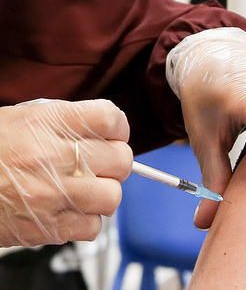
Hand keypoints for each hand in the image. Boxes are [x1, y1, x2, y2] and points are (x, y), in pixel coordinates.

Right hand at [0, 99, 132, 246]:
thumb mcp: (23, 119)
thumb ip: (68, 122)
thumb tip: (106, 132)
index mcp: (47, 123)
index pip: (111, 119)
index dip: (119, 128)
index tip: (115, 135)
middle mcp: (52, 156)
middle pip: (121, 159)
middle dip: (116, 163)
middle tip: (102, 166)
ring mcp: (52, 193)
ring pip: (113, 196)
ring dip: (105, 194)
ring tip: (88, 191)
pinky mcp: (48, 226)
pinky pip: (93, 226)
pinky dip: (87, 221)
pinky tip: (71, 210)